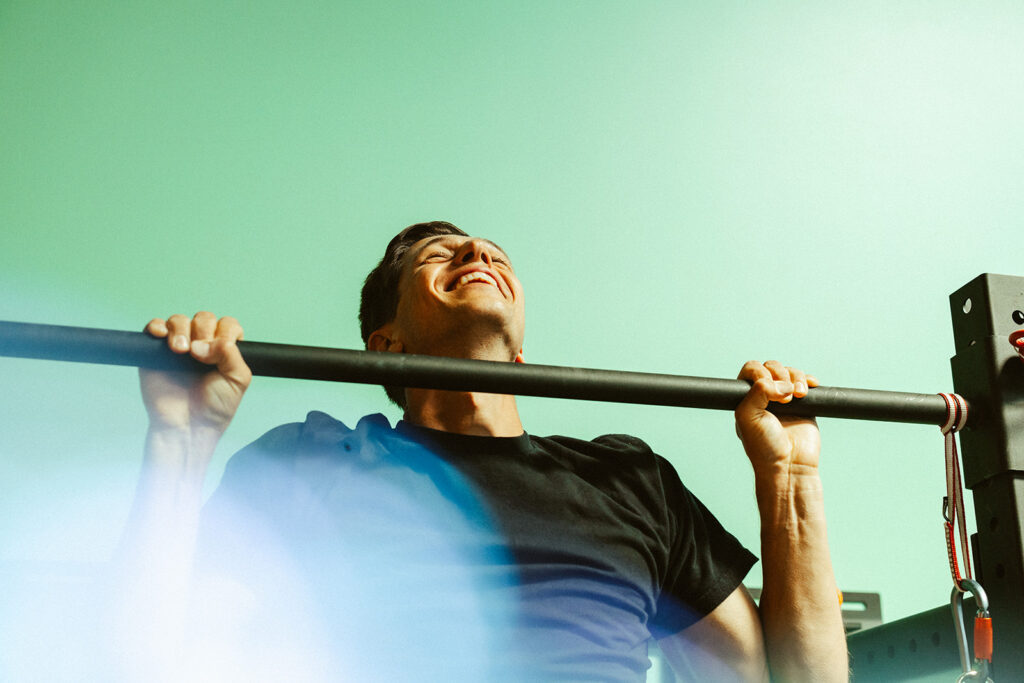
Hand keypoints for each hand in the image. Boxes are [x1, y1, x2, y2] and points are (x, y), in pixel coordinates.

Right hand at [140, 312, 251, 436]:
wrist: (187, 427)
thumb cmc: (215, 407)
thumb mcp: (237, 379)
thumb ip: (231, 354)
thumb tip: (203, 342)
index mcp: (223, 349)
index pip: (227, 324)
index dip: (226, 331)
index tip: (221, 349)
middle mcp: (201, 345)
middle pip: (203, 318)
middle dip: (204, 331)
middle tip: (199, 355)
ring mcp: (177, 346)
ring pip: (179, 320)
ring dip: (181, 330)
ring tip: (180, 350)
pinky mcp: (155, 352)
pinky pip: (153, 328)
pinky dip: (157, 327)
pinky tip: (162, 337)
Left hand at [734, 360, 819, 474]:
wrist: (789, 466)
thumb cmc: (764, 446)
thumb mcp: (748, 415)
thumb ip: (757, 390)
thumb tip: (781, 383)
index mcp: (747, 398)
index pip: (751, 370)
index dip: (760, 372)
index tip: (766, 386)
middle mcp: (765, 396)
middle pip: (772, 366)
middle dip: (779, 375)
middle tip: (783, 399)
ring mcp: (785, 399)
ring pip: (790, 372)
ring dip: (795, 378)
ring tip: (798, 396)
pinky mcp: (804, 405)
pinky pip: (806, 382)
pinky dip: (808, 380)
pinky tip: (808, 388)